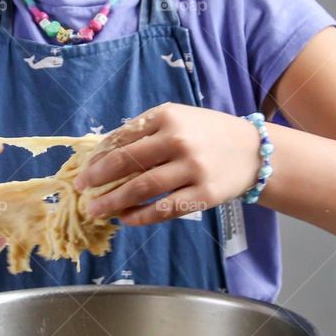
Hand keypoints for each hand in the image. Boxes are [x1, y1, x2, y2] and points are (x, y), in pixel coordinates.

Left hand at [73, 103, 261, 225]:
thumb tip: (102, 155)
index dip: (98, 157)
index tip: (84, 171)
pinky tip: (126, 219)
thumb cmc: (208, 134)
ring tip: (95, 210)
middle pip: (126, 162)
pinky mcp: (203, 194)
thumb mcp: (179, 118)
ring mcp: (192, 168)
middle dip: (97, 179)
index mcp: (167, 116)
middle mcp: (178, 140)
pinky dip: (141, 216)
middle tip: (80, 190)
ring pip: (142, 188)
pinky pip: (164, 209)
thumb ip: (145, 131)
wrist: (254, 151)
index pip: (121, 138)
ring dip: (113, 201)